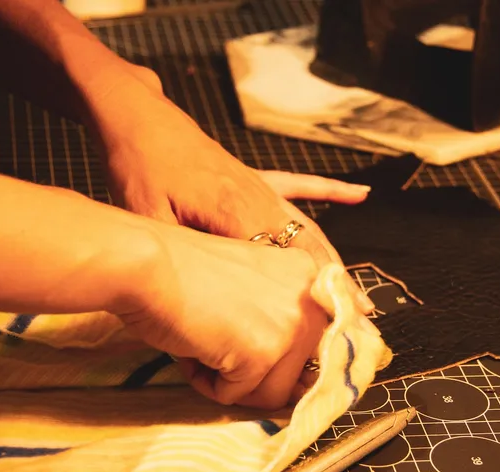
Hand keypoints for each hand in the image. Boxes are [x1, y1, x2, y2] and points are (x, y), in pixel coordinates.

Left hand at [81, 64, 374, 311]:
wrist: (139, 120)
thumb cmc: (140, 169)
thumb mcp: (151, 219)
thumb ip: (184, 255)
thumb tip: (204, 295)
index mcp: (234, 212)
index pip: (283, 262)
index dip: (308, 293)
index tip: (331, 323)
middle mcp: (258, 199)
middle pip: (306, 250)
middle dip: (333, 286)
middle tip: (361, 318)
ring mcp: (260, 186)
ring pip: (308, 227)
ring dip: (333, 260)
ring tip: (357, 290)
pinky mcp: (254, 177)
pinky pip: (300, 186)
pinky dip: (331, 192)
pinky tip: (359, 195)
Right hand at [115, 223, 327, 409]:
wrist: (147, 264)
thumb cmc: (179, 271)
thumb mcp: (248, 287)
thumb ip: (277, 318)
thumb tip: (297, 382)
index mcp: (307, 274)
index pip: (320, 343)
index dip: (288, 362)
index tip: (259, 361)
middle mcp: (310, 299)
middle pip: (297, 373)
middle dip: (253, 373)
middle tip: (215, 348)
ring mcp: (291, 326)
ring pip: (273, 393)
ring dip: (232, 382)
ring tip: (202, 348)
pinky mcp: (263, 352)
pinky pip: (238, 396)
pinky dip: (208, 384)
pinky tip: (192, 351)